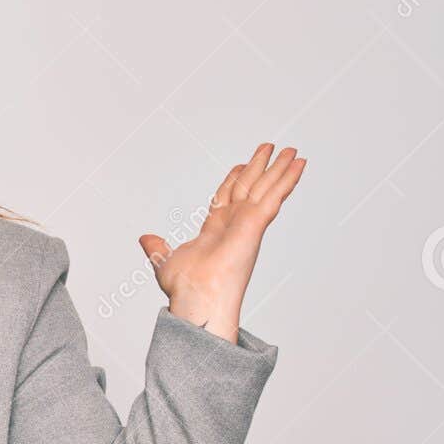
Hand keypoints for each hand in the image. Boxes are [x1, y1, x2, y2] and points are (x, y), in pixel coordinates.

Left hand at [138, 142, 305, 343]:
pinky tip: (299, 165)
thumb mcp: (164, 259)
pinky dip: (287, 179)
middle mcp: (234, 224)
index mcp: (214, 229)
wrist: (196, 296)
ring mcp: (247, 222)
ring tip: (292, 151)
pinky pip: (275, 195)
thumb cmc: (185, 287)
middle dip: (259, 167)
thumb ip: (157, 246)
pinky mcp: (256, 223)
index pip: (227, 197)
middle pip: (249, 187)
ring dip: (280, 169)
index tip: (241, 165)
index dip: (234, 180)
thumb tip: (145, 239)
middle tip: (270, 148)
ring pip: (266, 188)